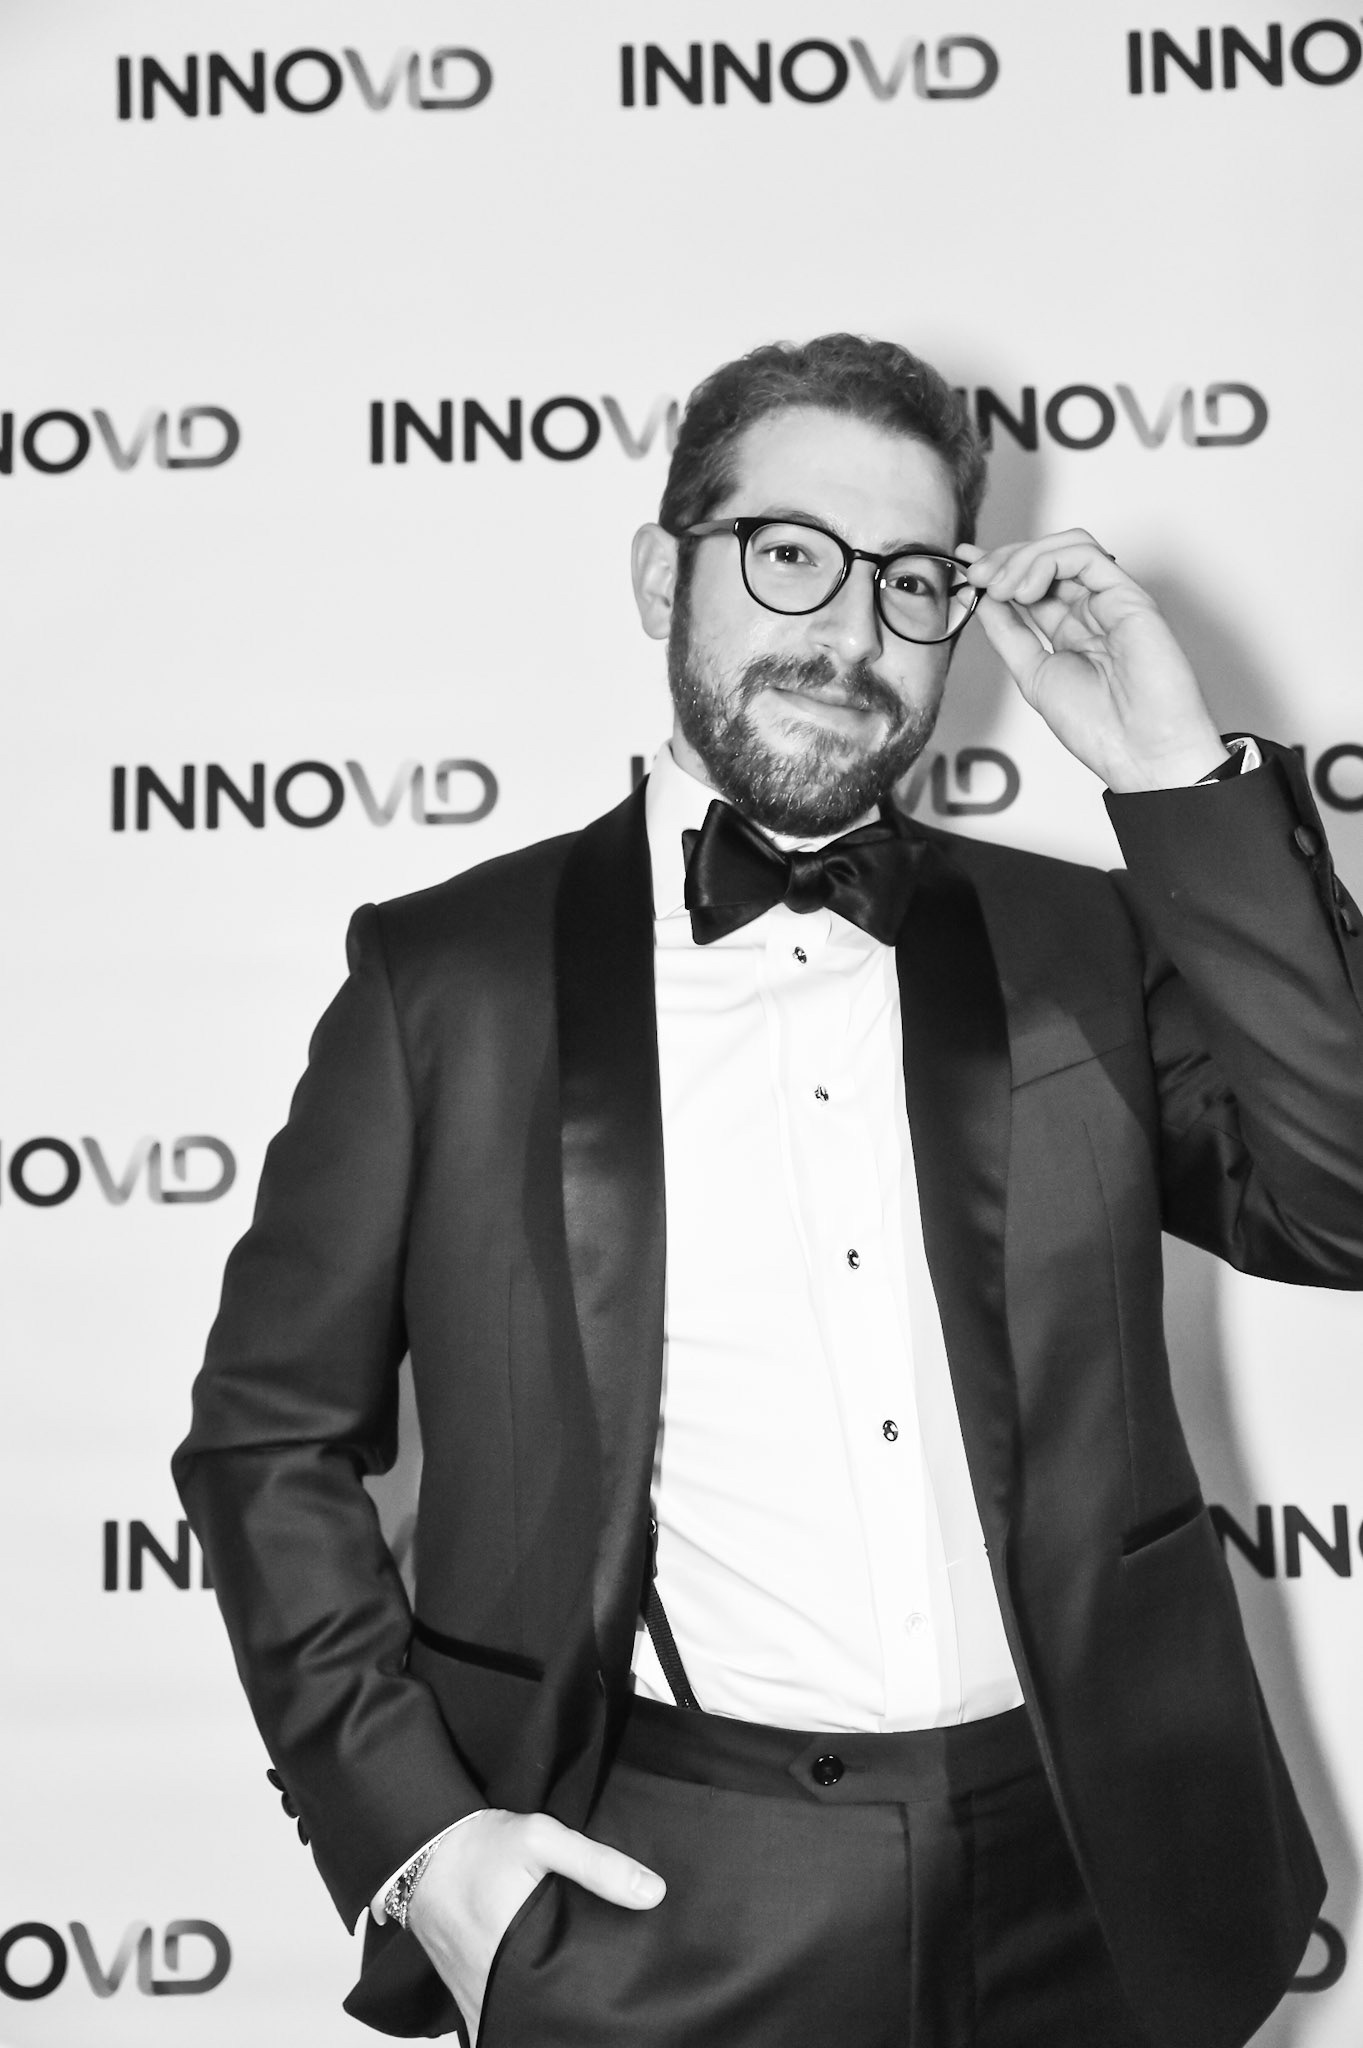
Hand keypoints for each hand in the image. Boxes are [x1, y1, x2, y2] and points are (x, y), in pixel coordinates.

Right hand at [406, 1809, 664, 2044]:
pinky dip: (518, 2014)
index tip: (615, 1998)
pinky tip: (541, 1999)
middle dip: (568, 2016)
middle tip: (602, 1999)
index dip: (590, 2006)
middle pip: (539, 2020)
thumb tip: (652, 1893)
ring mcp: (472, 1995)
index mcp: (512, 1955)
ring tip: (577, 2001)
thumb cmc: (480, 1845)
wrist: (422, 1847)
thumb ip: (596, 1865)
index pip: (560, 2003)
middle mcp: (489, 1986)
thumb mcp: (542, 1839)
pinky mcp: (463, 1991)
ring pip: (516, 2023)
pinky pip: (494, 2017)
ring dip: (541, 2017)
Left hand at [958, 531, 1228, 791]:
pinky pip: (1086, 555)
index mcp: (1070, 630)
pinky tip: (1028, 590)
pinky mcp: (1129, 595)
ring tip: (1002, 589)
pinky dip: (1049, 562)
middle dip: (1004, 560)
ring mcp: (1110, 600)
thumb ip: (1009, 633)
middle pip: (1046, 558)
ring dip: (1024, 559)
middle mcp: (1091, 610)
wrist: (1139, 750)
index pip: (1032, 583)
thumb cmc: (1098, 726)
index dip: (998, 567)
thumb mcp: (1033, 673)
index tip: (965, 563)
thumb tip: (982, 600)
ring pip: (1066, 548)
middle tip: (977, 576)